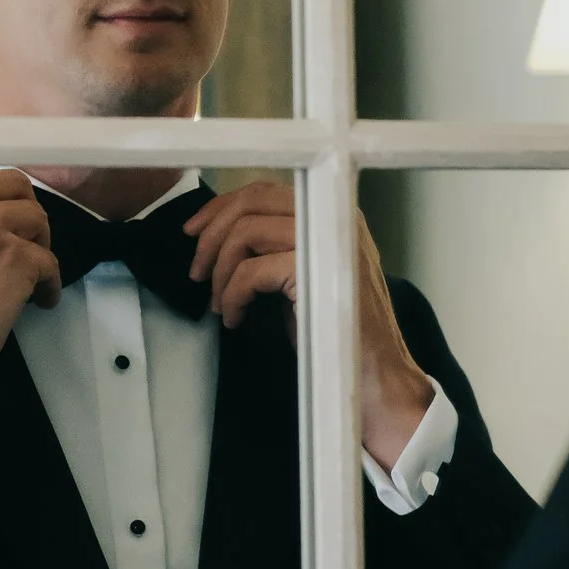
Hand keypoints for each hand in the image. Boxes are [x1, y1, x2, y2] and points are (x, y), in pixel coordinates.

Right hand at [0, 166, 61, 416]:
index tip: (2, 221)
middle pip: (14, 185)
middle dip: (24, 214)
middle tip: (22, 244)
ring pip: (37, 218)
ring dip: (39, 247)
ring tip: (28, 276)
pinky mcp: (15, 258)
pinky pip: (50, 262)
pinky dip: (48, 284)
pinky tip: (37, 301)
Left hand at [184, 182, 436, 470]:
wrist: (374, 379)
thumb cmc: (335, 332)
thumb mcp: (304, 275)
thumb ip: (275, 245)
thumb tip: (219, 234)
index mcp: (332, 213)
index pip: (265, 189)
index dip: (221, 207)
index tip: (193, 232)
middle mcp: (334, 217)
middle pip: (251, 202)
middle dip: (212, 235)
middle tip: (196, 272)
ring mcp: (327, 241)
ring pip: (246, 232)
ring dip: (219, 271)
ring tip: (218, 303)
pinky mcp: (315, 271)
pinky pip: (250, 272)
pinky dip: (232, 296)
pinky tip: (235, 319)